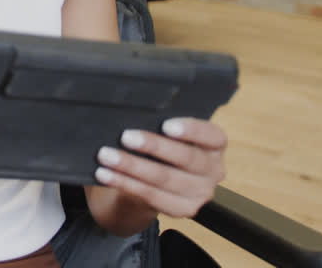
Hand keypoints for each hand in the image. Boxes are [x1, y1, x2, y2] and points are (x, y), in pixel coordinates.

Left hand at [94, 118, 227, 218]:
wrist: (157, 182)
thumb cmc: (162, 147)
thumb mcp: (167, 133)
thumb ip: (160, 123)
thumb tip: (135, 112)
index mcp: (215, 145)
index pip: (212, 136)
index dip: (191, 130)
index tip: (166, 125)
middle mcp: (214, 170)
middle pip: (186, 158)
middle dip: (154, 146)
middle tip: (125, 137)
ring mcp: (201, 193)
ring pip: (164, 179)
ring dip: (132, 166)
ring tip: (107, 156)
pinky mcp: (183, 210)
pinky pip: (151, 196)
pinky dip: (125, 183)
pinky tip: (106, 175)